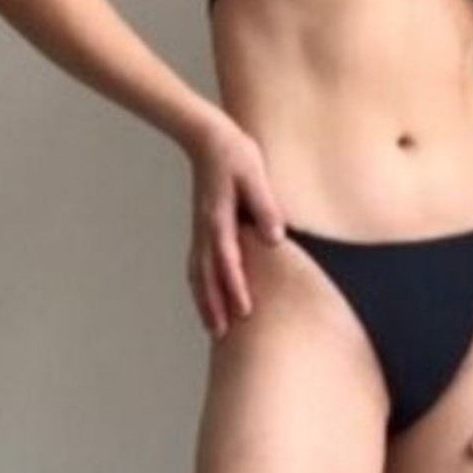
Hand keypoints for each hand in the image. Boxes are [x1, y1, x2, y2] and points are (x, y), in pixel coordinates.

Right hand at [186, 115, 284, 337]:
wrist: (207, 138)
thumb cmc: (234, 153)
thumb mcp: (255, 174)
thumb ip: (265, 205)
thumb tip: (275, 237)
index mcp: (219, 217)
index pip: (227, 259)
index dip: (235, 286)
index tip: (244, 310)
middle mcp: (206, 229)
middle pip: (208, 275)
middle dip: (216, 305)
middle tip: (224, 334)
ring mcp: (201, 230)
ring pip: (199, 274)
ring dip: (205, 302)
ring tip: (213, 329)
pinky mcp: (202, 229)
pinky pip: (197, 265)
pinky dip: (200, 287)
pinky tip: (206, 300)